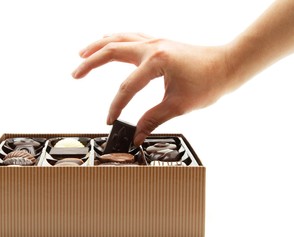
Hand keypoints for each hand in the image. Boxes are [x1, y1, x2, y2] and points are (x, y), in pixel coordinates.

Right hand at [72, 33, 231, 144]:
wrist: (228, 65)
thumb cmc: (210, 81)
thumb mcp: (179, 105)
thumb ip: (153, 119)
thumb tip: (137, 134)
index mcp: (157, 61)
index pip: (127, 87)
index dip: (117, 106)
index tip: (111, 121)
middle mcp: (152, 47)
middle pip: (112, 51)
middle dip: (90, 63)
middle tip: (74, 74)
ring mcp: (154, 42)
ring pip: (118, 38)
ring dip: (98, 46)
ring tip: (81, 55)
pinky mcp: (158, 43)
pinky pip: (129, 37)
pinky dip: (114, 40)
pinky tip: (107, 44)